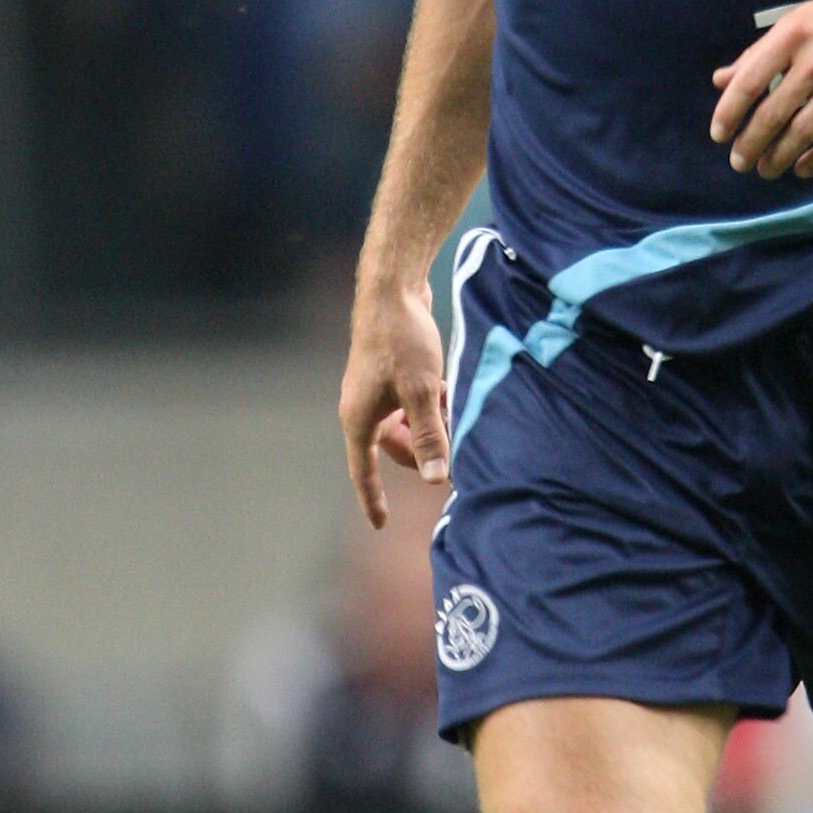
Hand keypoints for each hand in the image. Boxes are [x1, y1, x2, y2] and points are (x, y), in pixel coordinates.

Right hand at [340, 276, 449, 525]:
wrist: (392, 288)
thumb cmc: (401, 339)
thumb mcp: (421, 392)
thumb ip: (430, 436)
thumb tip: (437, 478)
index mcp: (360, 419)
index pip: (363, 471)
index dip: (373, 499)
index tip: (380, 524)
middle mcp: (363, 408)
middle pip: (396, 448)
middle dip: (425, 446)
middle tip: (452, 433)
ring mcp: (375, 390)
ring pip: (408, 424)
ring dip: (431, 421)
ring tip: (448, 400)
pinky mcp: (390, 374)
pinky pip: (410, 404)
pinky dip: (429, 402)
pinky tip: (445, 385)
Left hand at [711, 0, 812, 181]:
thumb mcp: (797, 22)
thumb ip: (758, 53)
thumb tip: (720, 81)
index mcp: (793, 33)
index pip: (750, 81)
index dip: (730, 112)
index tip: (719, 135)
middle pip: (774, 113)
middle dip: (751, 144)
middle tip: (739, 162)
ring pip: (804, 133)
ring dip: (779, 158)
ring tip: (766, 169)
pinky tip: (801, 168)